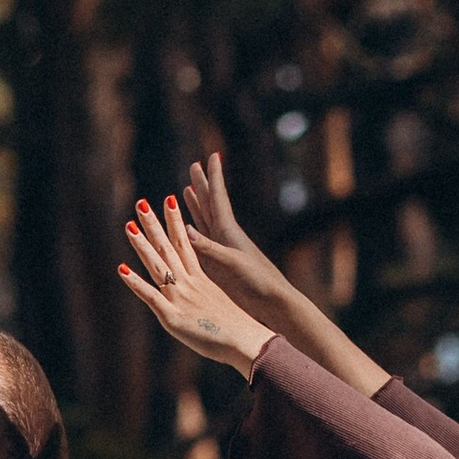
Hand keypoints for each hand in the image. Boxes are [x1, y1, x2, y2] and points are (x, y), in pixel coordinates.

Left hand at [119, 190, 275, 378]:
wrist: (247, 341)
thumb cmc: (236, 329)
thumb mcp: (219, 304)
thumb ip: (205, 294)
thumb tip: (200, 293)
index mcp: (200, 280)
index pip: (185, 244)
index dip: (175, 222)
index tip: (169, 201)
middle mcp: (189, 284)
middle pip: (168, 248)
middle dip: (154, 225)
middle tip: (141, 203)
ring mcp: (180, 299)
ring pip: (158, 266)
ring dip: (142, 245)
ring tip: (129, 226)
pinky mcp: (173, 317)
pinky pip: (151, 297)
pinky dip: (136, 283)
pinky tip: (122, 269)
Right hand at [178, 150, 297, 316]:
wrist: (271, 302)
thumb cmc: (258, 282)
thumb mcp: (233, 264)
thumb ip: (211, 249)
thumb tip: (187, 231)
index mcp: (229, 231)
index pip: (218, 198)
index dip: (214, 177)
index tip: (213, 155)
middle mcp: (225, 236)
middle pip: (209, 204)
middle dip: (202, 185)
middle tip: (194, 165)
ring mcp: (221, 249)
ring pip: (205, 220)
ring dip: (196, 204)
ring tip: (188, 188)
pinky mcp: (218, 264)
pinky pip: (201, 240)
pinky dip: (192, 229)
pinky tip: (187, 227)